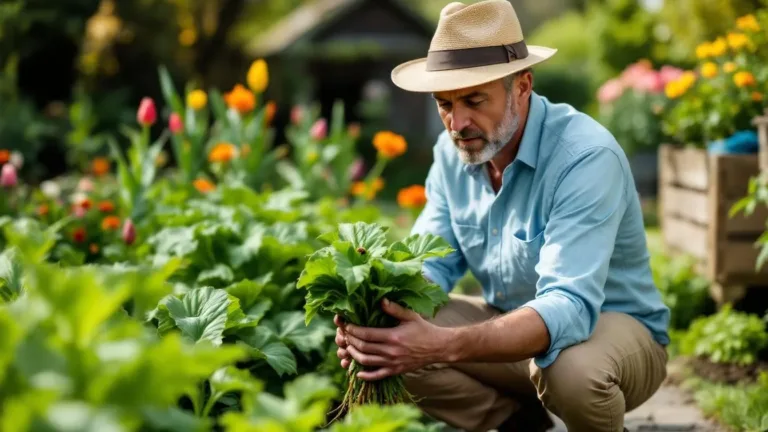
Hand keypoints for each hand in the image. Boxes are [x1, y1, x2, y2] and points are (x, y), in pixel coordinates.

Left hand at [333, 298, 452, 380]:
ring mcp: (393, 363)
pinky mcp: (395, 371)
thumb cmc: (423, 329)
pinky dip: (366, 376)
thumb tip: (380, 300)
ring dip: (354, 355)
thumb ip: (394, 308)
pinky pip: (377, 376)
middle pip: (363, 347)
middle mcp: (391, 351)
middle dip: (351, 341)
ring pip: (366, 361)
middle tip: (345, 335)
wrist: (438, 347)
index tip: (346, 325)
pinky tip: (358, 372)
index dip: (353, 330)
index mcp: (393, 336)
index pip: (366, 334)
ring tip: (348, 348)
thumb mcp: (410, 315)